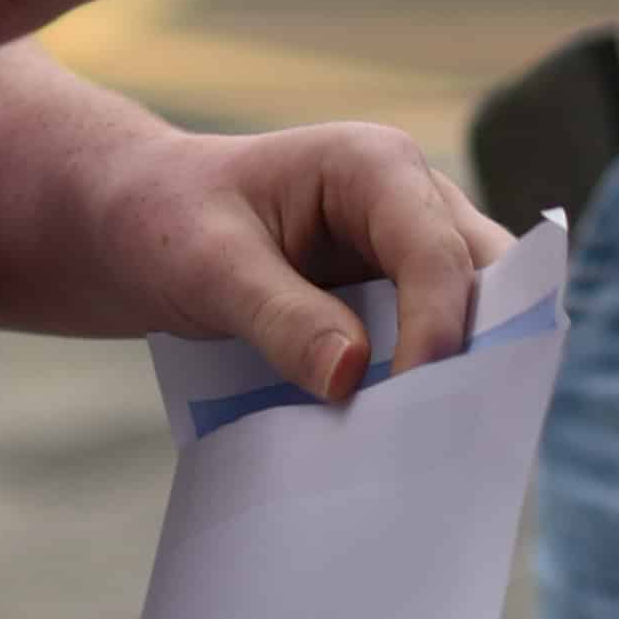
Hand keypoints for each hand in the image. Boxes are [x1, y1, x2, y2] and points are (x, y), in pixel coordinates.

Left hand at [50, 109, 506, 402]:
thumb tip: (353, 375)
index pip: (435, 252)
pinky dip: (428, 391)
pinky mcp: (396, 299)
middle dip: (476, 354)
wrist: (136, 222)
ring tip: (429, 454)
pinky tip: (400, 444)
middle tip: (450, 440)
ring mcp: (409, 250)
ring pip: (473, 317)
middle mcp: (410, 200)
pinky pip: (436, 345)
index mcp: (373, 164)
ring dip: (458, 379)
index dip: (438, 330)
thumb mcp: (207, 265)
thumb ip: (279, 316)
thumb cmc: (166, 220)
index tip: (413, 408)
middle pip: (482, 280)